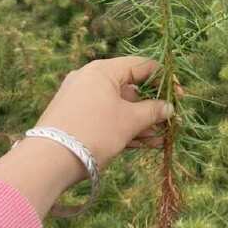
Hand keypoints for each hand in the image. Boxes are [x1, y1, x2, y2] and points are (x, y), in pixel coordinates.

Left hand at [34, 56, 176, 178]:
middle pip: (130, 88)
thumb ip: (152, 111)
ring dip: (140, 122)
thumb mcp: (129, 121)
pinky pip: (106, 117)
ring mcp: (80, 99)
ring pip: (118, 106)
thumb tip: (168, 108)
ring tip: (161, 139)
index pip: (141, 66)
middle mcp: (89, 79)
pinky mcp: (75, 118)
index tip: (179, 96)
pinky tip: (143, 144)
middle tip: (170, 123)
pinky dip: (123, 128)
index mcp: (102, 70)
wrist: (48, 161)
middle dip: (152, 108)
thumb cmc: (94, 132)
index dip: (164, 80)